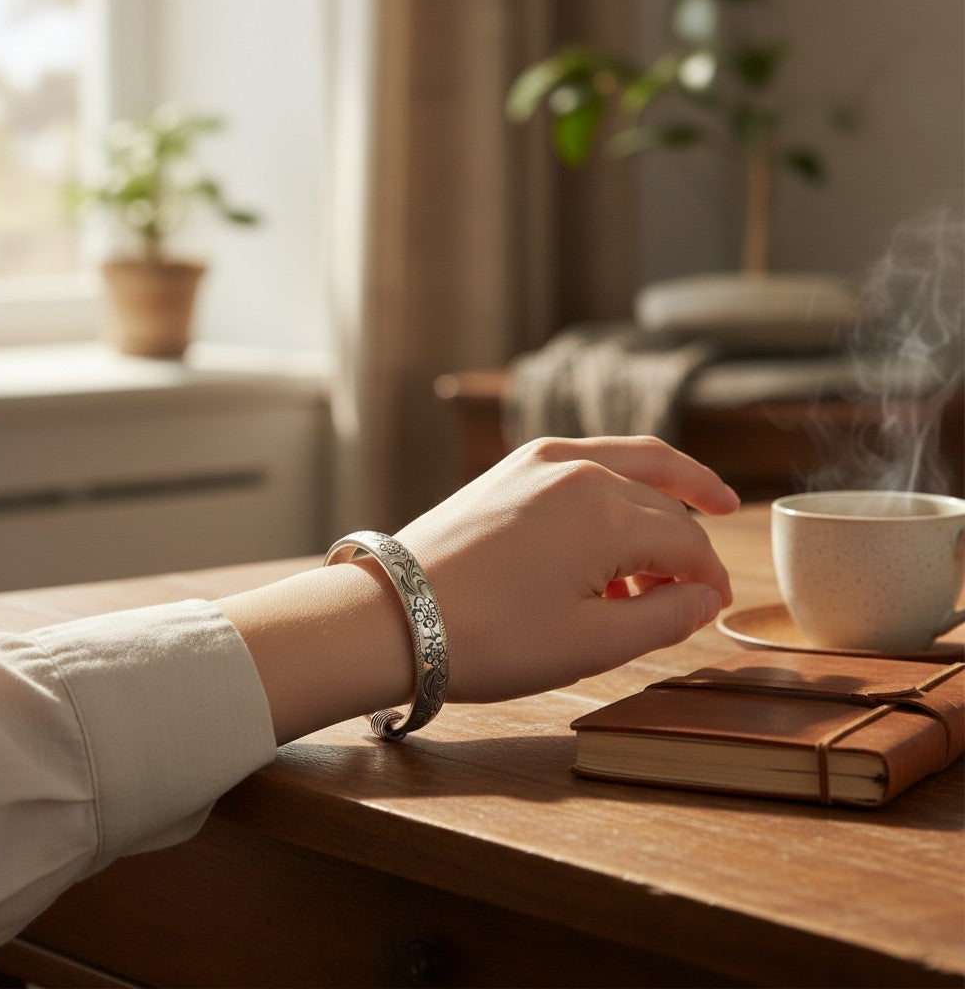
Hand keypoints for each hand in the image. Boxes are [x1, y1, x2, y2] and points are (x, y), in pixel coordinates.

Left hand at [395, 436, 739, 702]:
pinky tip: (607, 547)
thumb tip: (705, 599)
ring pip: (628, 468)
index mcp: (605, 512)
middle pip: (661, 502)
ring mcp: (537, 461)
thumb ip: (665, 618)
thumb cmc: (488, 639)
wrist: (390, 618)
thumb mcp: (591, 644)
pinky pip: (583, 469)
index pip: (686, 541)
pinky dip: (610, 499)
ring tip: (660, 565)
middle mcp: (577, 468)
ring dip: (657, 509)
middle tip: (695, 588)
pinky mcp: (509, 468)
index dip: (709, 578)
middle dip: (687, 546)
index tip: (714, 608)